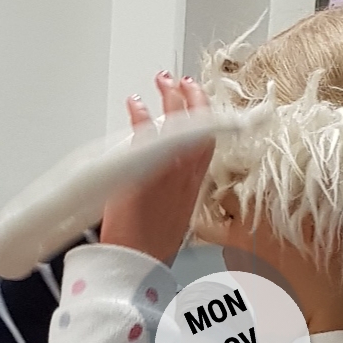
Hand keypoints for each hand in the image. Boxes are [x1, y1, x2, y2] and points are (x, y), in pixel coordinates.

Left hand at [99, 73, 216, 266]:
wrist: (135, 262)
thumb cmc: (150, 247)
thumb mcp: (173, 217)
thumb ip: (173, 191)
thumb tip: (165, 178)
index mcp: (193, 186)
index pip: (207, 141)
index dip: (207, 116)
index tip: (200, 97)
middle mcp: (184, 175)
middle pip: (198, 127)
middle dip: (192, 98)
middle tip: (181, 80)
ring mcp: (165, 170)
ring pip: (177, 125)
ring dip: (170, 98)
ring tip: (161, 81)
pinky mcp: (143, 170)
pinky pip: (146, 134)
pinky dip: (141, 115)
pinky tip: (135, 103)